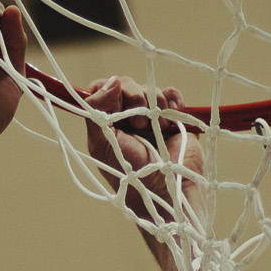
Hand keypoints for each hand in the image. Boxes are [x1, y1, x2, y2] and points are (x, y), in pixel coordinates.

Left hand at [81, 76, 204, 230]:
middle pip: (126, 84)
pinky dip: (172, 99)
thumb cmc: (129, 173)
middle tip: (139, 124)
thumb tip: (112, 81)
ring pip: (150, 87)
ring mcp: (151, 115)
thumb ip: (96, 113)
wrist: (164, 188)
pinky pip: (172, 94)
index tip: (116, 107)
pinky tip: (171, 115)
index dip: (108, 91)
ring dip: (154, 102)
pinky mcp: (174, 116)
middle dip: (134, 98)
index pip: (102, 89)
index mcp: (107, 120)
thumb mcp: (102, 145)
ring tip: (158, 127)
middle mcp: (127, 115)